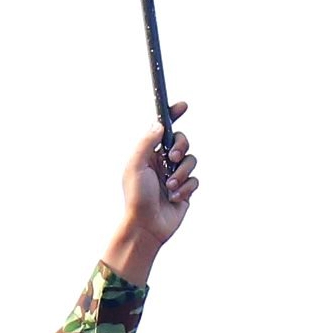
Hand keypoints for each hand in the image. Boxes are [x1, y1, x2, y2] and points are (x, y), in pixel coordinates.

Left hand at [104, 125, 201, 282]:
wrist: (146, 227)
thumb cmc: (137, 197)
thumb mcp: (136, 165)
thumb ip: (147, 143)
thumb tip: (160, 124)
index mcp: (149, 153)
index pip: (164, 129)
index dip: (173, 115)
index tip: (183, 106)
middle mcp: (163, 162)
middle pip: (182, 142)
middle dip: (181, 147)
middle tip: (172, 158)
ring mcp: (175, 176)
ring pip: (191, 161)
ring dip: (181, 174)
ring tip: (169, 187)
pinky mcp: (185, 190)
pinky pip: (195, 180)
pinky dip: (186, 188)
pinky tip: (175, 198)